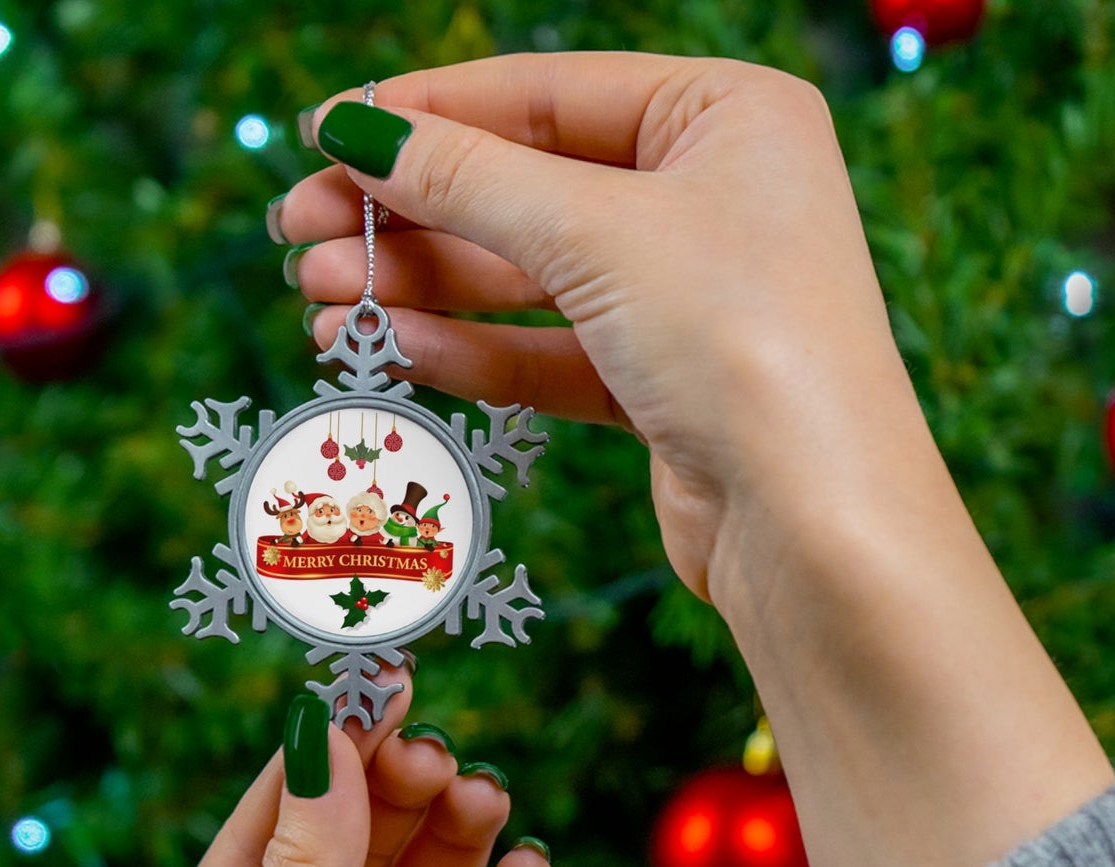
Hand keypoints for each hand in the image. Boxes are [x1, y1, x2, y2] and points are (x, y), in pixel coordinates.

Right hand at [279, 54, 927, 601]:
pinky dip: (476, 352)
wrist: (816, 525)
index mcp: (726, 116)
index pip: (546, 93)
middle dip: (410, 215)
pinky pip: (552, 353)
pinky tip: (396, 350)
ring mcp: (689, 297)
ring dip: (425, 289)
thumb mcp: (595, 233)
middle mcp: (713, 198)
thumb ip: (469, 179)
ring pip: (531, 279)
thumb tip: (356, 130)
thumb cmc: (741, 341)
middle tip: (299, 236)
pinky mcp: (666, 387)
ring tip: (321, 303)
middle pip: (528, 189)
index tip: (322, 133)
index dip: (427, 113)